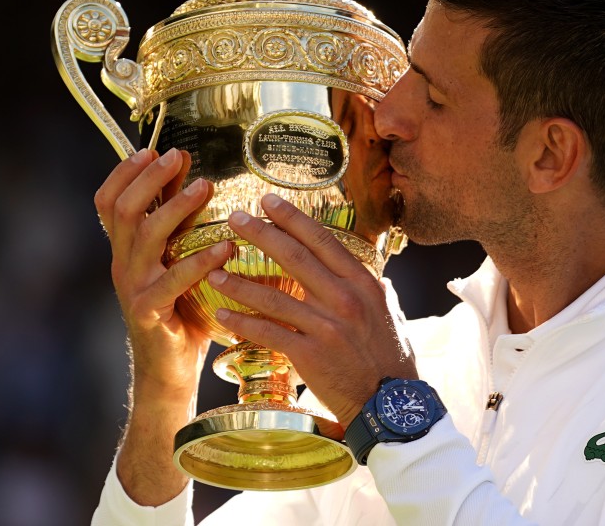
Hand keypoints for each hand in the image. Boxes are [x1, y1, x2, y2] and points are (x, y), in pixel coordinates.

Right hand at [94, 148, 233, 402]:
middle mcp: (123, 264)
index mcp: (126, 249)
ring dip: (176, 208)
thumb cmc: (183, 310)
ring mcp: (134, 288)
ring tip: (206, 187)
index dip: (124, 172)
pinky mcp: (150, 312)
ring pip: (146, 238)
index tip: (152, 148)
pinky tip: (226, 246)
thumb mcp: (178, 260)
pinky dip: (200, 261)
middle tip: (178, 156)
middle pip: (124, 211)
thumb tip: (194, 175)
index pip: (108, 201)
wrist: (169, 369)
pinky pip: (172, 281)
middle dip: (149, 178)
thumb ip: (180, 224)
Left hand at [209, 193, 416, 430]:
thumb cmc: (391, 358)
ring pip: (273, 295)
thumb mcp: (389, 313)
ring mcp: (326, 326)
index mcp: (362, 283)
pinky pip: (268, 332)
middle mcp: (344, 299)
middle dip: (261, 233)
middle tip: (234, 218)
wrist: (389, 402)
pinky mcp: (309, 354)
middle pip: (295, 257)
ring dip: (239, 281)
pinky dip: (243, 321)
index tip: (269, 201)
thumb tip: (369, 273)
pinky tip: (222, 313)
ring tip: (213, 270)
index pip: (323, 241)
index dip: (293, 219)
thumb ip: (373, 290)